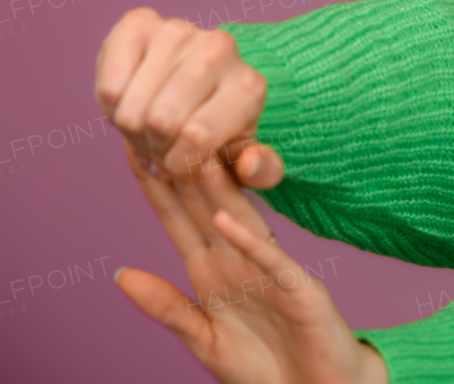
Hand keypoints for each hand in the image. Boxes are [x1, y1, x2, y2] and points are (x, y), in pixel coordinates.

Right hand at [94, 6, 282, 185]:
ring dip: (132, 130)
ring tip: (148, 126)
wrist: (196, 81)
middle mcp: (220, 49)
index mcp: (249, 85)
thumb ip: (261, 171)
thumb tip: (251, 165)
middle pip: (160, 122)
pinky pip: (108, 85)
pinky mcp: (138, 23)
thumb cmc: (218, 124)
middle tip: (161, 146)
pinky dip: (111, 107)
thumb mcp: (243, 153)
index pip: (197, 137)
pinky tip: (132, 101)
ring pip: (132, 108)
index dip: (178, 165)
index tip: (182, 166)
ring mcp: (179, 31)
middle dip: (155, 148)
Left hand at [115, 140, 387, 383]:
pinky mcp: (299, 290)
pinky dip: (247, 241)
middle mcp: (241, 262)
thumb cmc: (263, 369)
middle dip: (186, 172)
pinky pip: (269, 261)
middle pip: (208, 209)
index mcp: (215, 272)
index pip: (180, 221)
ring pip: (241, 222)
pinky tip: (226, 219)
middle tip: (163, 129)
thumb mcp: (203, 340)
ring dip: (219, 191)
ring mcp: (272, 272)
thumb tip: (119, 272)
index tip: (132, 153)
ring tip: (198, 154)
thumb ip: (166, 307)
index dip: (158, 189)